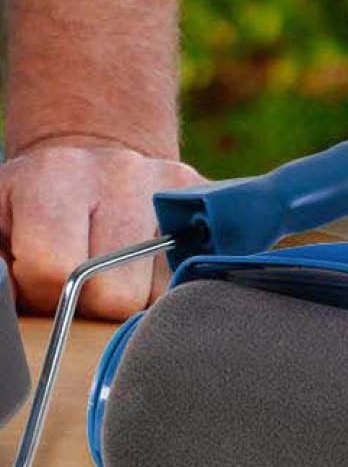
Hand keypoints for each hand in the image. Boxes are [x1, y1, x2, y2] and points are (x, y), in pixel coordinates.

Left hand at [0, 140, 203, 319]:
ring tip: (124, 270)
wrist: (96, 160)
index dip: (48, 294)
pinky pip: (204, 274)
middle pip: (119, 294)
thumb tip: (12, 306)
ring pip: (166, 296)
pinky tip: (160, 268)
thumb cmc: (37, 209)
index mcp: (53, 176)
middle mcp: (121, 173)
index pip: (57, 273)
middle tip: (89, 279)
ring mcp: (173, 186)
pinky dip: (180, 283)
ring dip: (143, 296)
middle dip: (100, 302)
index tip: (46, 281)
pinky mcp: (209, 199)